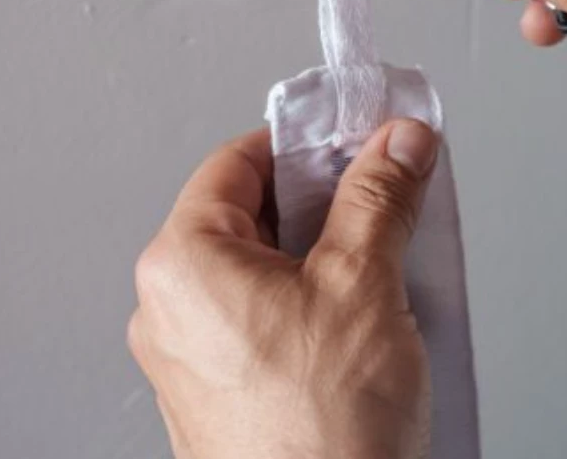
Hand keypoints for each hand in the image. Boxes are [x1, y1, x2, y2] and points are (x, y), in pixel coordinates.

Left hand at [128, 119, 438, 458]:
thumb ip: (379, 196)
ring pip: (258, 269)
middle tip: (377, 198)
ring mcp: (188, 359)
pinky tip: (359, 321)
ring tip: (378, 263)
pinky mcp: (216, 398)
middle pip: (248, 213)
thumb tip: (397, 142)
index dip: (303, 144)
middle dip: (321, 201)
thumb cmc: (319, 439)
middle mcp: (169, 308)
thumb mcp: (363, 284)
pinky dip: (305, 304)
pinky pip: (257, 321)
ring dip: (320, 254)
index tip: (352, 138)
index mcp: (182, 263)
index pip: (238, 161)